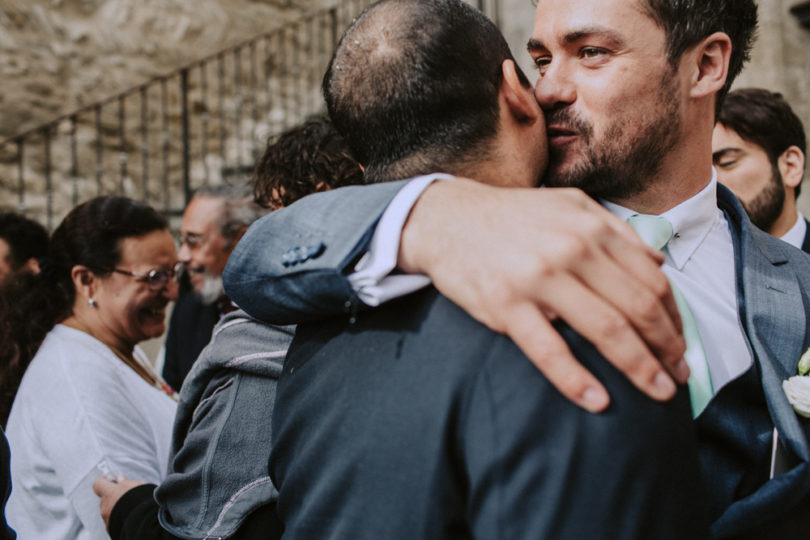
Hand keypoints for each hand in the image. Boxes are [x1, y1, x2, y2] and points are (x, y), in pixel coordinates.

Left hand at [92, 475, 145, 529]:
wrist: (145, 520)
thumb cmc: (141, 500)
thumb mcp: (137, 485)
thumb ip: (126, 482)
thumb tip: (120, 479)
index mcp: (109, 493)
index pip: (98, 484)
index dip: (104, 481)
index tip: (112, 480)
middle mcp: (105, 506)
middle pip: (104, 498)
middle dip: (113, 496)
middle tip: (126, 495)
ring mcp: (107, 518)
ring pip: (108, 510)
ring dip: (116, 508)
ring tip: (130, 508)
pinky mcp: (110, 528)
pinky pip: (112, 520)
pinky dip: (118, 518)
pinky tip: (129, 516)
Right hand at [399, 179, 687, 411]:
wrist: (446, 219)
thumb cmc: (511, 217)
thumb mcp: (568, 206)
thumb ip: (615, 231)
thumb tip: (658, 261)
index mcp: (592, 227)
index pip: (652, 279)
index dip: (674, 318)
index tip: (680, 344)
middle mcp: (572, 249)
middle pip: (638, 306)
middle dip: (667, 347)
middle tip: (678, 376)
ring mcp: (538, 277)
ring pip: (606, 329)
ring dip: (639, 368)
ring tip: (658, 393)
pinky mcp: (505, 304)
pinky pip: (549, 350)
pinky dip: (577, 380)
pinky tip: (597, 401)